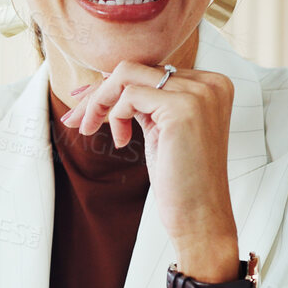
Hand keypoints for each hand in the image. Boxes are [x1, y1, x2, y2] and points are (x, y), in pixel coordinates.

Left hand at [58, 61, 237, 269]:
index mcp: (212, 85)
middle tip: (75, 119)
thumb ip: (149, 101)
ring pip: (127, 75)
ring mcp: (199, 94)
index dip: (113, 87)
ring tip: (89, 128)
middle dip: (98, 93)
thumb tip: (107, 77)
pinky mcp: (183, 108)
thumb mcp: (164, 129)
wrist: (200, 218)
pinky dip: (115, 117)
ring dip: (99, 102)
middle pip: (136, 69)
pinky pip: (129, 96)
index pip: (150, 71)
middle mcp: (210, 83)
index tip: (86, 106)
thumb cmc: (181, 180)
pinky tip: (122, 142)